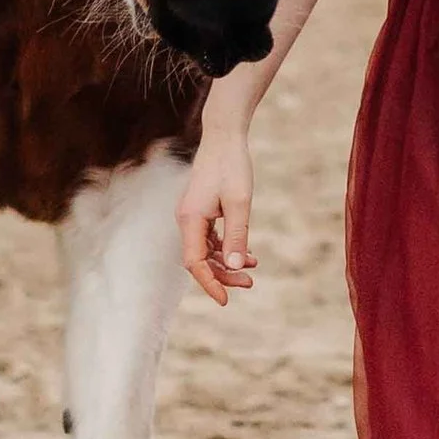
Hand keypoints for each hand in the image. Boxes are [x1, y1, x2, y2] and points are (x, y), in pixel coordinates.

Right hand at [176, 126, 255, 306]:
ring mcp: (191, 216)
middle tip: (249, 282)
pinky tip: (247, 252)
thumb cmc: (232, 167)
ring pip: (205, 250)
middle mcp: (186, 220)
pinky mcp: (200, 211)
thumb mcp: (240, 203)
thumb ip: (236, 236)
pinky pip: (209, 238)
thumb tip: (234, 266)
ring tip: (253, 267)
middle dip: (223, 274)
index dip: (209, 283)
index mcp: (190, 219)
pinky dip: (226, 248)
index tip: (225, 300)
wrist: (224, 138)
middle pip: (200, 259)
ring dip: (226, 261)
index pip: (194, 263)